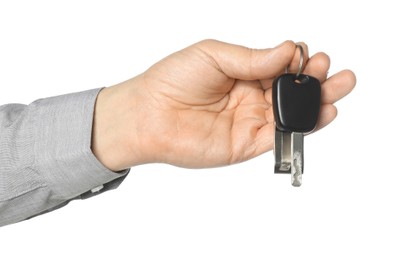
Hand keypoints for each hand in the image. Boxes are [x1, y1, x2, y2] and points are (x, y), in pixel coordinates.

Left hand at [92, 40, 355, 170]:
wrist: (148, 114)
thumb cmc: (172, 80)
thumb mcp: (214, 55)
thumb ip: (252, 58)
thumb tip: (287, 52)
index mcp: (242, 72)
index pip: (281, 66)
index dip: (298, 60)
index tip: (306, 54)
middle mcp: (249, 96)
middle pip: (292, 89)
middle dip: (316, 80)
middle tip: (332, 71)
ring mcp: (250, 120)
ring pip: (292, 112)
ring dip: (318, 101)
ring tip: (339, 87)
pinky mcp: (247, 143)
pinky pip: (280, 134)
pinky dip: (303, 125)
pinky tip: (322, 112)